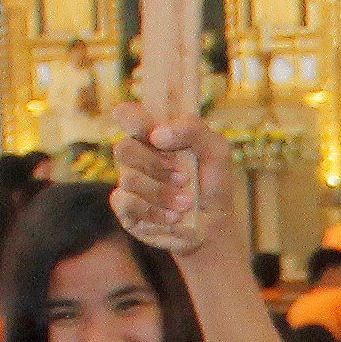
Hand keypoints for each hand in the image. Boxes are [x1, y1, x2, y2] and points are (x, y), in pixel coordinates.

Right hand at [111, 118, 242, 268]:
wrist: (214, 226)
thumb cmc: (212, 183)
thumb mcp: (216, 151)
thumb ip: (194, 130)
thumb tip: (157, 135)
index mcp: (153, 136)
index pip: (127, 115)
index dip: (133, 120)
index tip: (156, 135)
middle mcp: (136, 157)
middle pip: (124, 149)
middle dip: (157, 165)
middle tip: (185, 177)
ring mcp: (129, 184)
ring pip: (128, 179)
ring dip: (163, 192)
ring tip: (187, 202)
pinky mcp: (126, 211)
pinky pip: (127, 204)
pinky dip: (156, 211)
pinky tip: (174, 217)